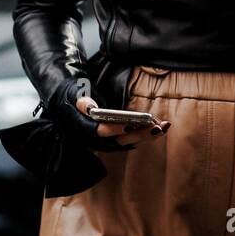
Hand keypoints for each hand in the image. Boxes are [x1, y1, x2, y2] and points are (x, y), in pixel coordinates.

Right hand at [44, 78, 170, 151]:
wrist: (69, 104)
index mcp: (83, 127)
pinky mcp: (114, 139)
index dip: (117, 129)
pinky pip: (132, 139)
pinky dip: (146, 133)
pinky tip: (161, 127)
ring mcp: (105, 141)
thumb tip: (87, 106)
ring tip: (165, 126)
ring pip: (129, 142)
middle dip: (140, 134)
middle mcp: (95, 139)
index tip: (132, 124)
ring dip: (148, 135)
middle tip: (158, 126)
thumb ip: (80, 99)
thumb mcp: (73, 94)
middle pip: (120, 140)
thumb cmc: (72, 96)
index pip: (101, 131)